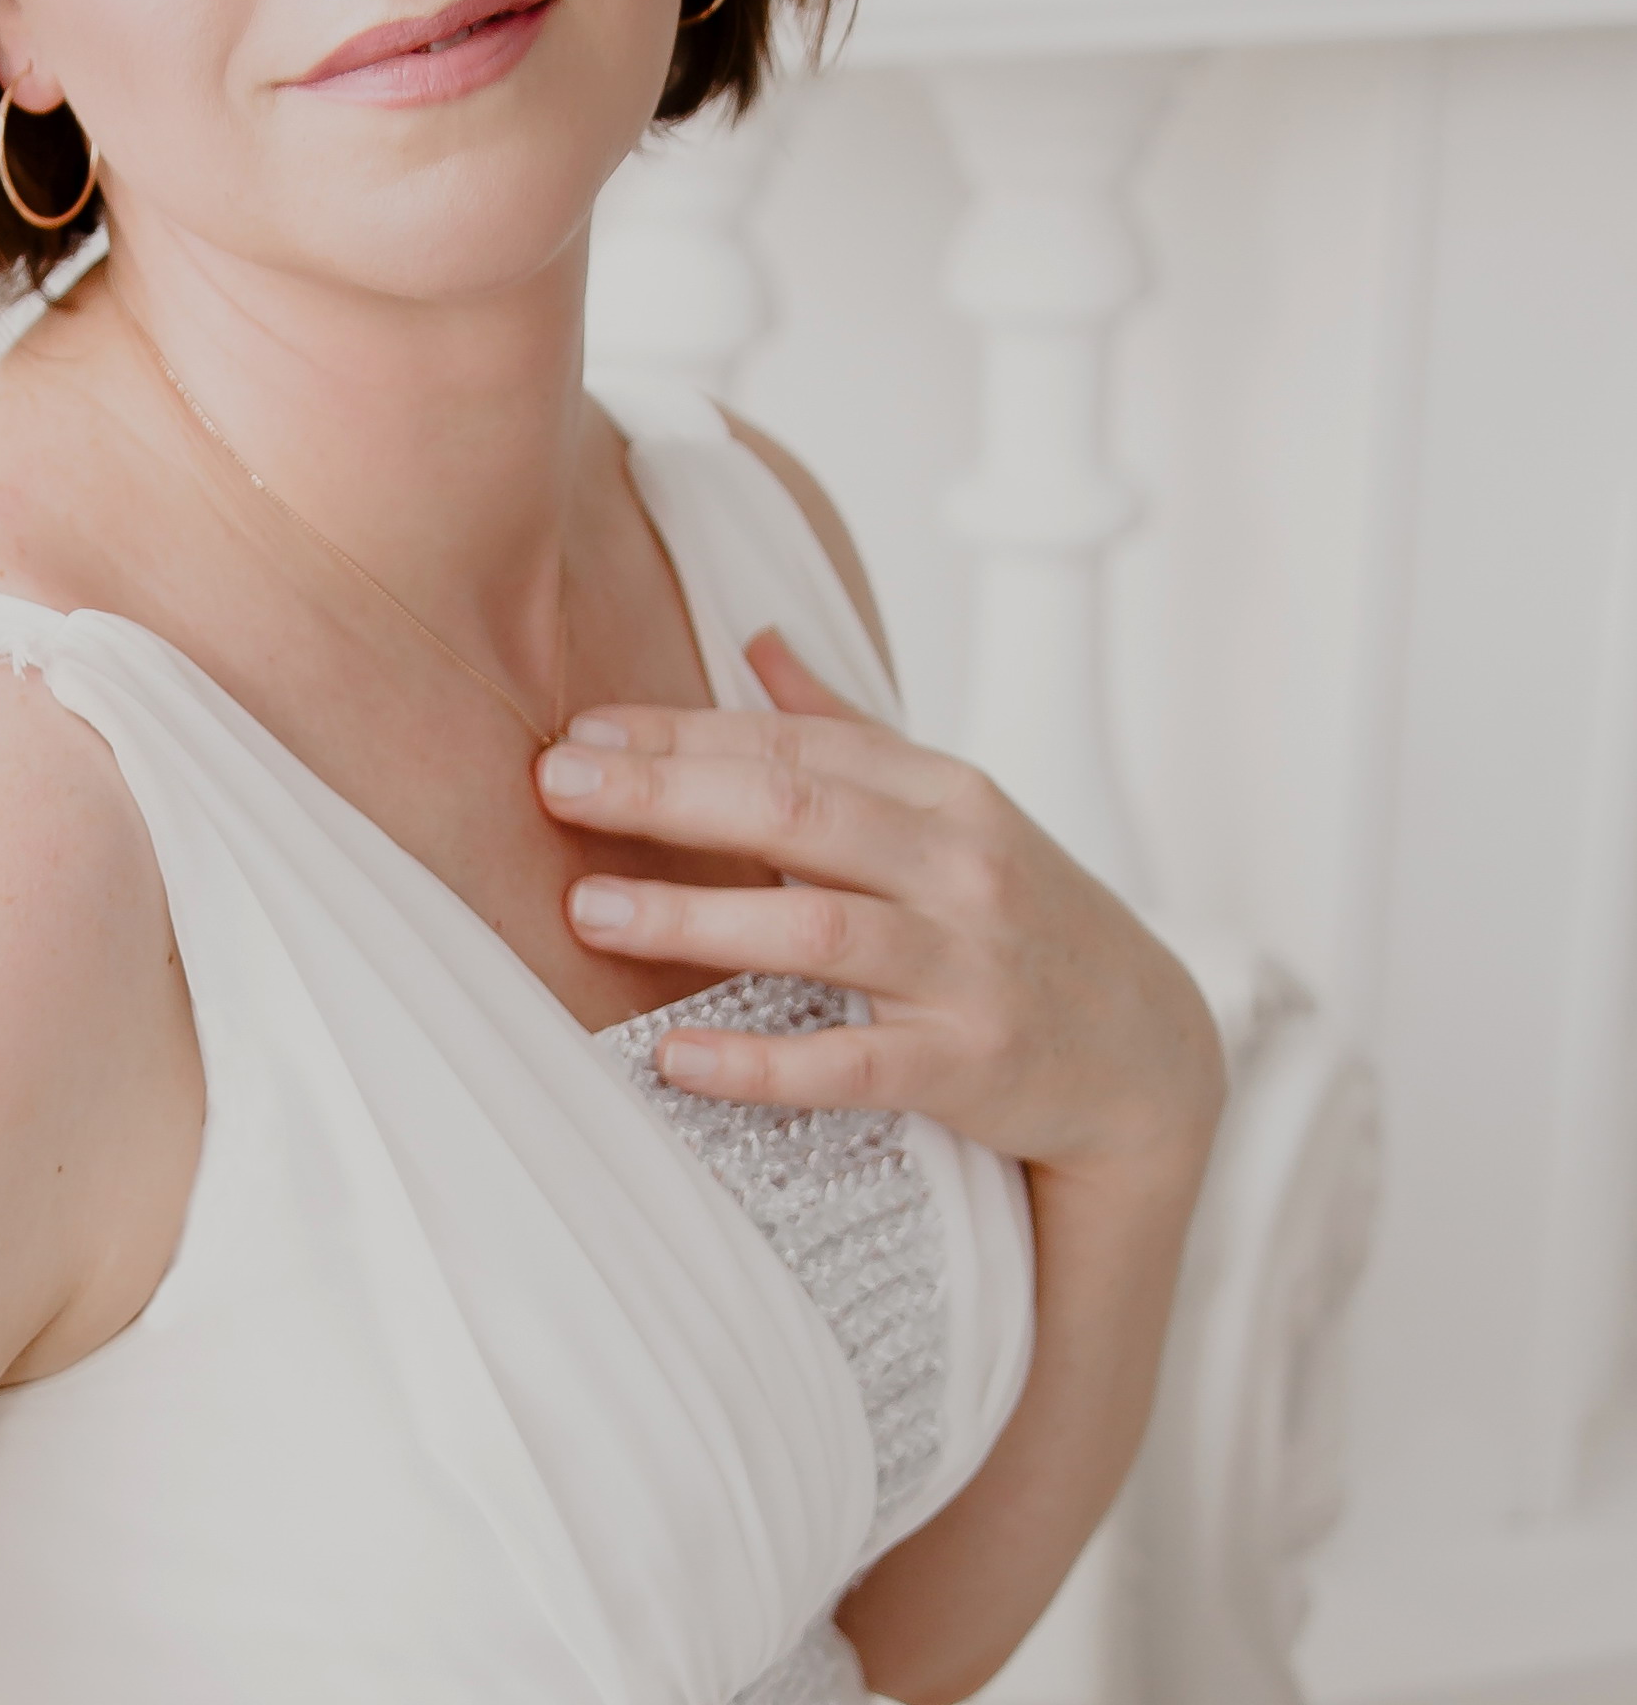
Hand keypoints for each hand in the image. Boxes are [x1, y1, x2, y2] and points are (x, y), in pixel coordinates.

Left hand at [538, 630, 1221, 1192]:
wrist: (1148, 1053)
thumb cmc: (1023, 921)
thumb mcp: (955, 812)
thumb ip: (849, 730)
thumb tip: (756, 638)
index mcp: (945, 794)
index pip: (798, 745)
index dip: (684, 733)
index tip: (583, 732)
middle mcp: (960, 866)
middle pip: (799, 812)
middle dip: (669, 794)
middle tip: (557, 785)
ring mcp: (967, 966)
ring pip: (816, 928)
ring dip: (693, 918)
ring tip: (587, 911)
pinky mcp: (968, 1066)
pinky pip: (851, 1064)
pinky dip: (760, 1062)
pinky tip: (675, 1055)